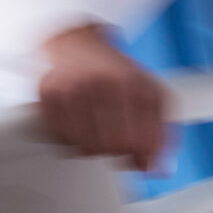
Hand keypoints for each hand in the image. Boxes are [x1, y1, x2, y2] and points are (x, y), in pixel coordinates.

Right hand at [37, 24, 167, 169]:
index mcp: (135, 84)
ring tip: (97, 130)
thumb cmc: (115, 73)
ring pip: (88, 148)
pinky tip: (77, 125)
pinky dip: (71, 140)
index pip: (145, 141)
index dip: (145, 156)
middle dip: (119, 152)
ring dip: (94, 148)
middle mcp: (104, 84)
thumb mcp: (151, 94)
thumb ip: (163, 133)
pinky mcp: (49, 96)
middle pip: (116, 147)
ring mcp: (74, 89)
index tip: (143, 158)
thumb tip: (160, 170)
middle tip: (117, 142)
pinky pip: (62, 141)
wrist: (75, 41)